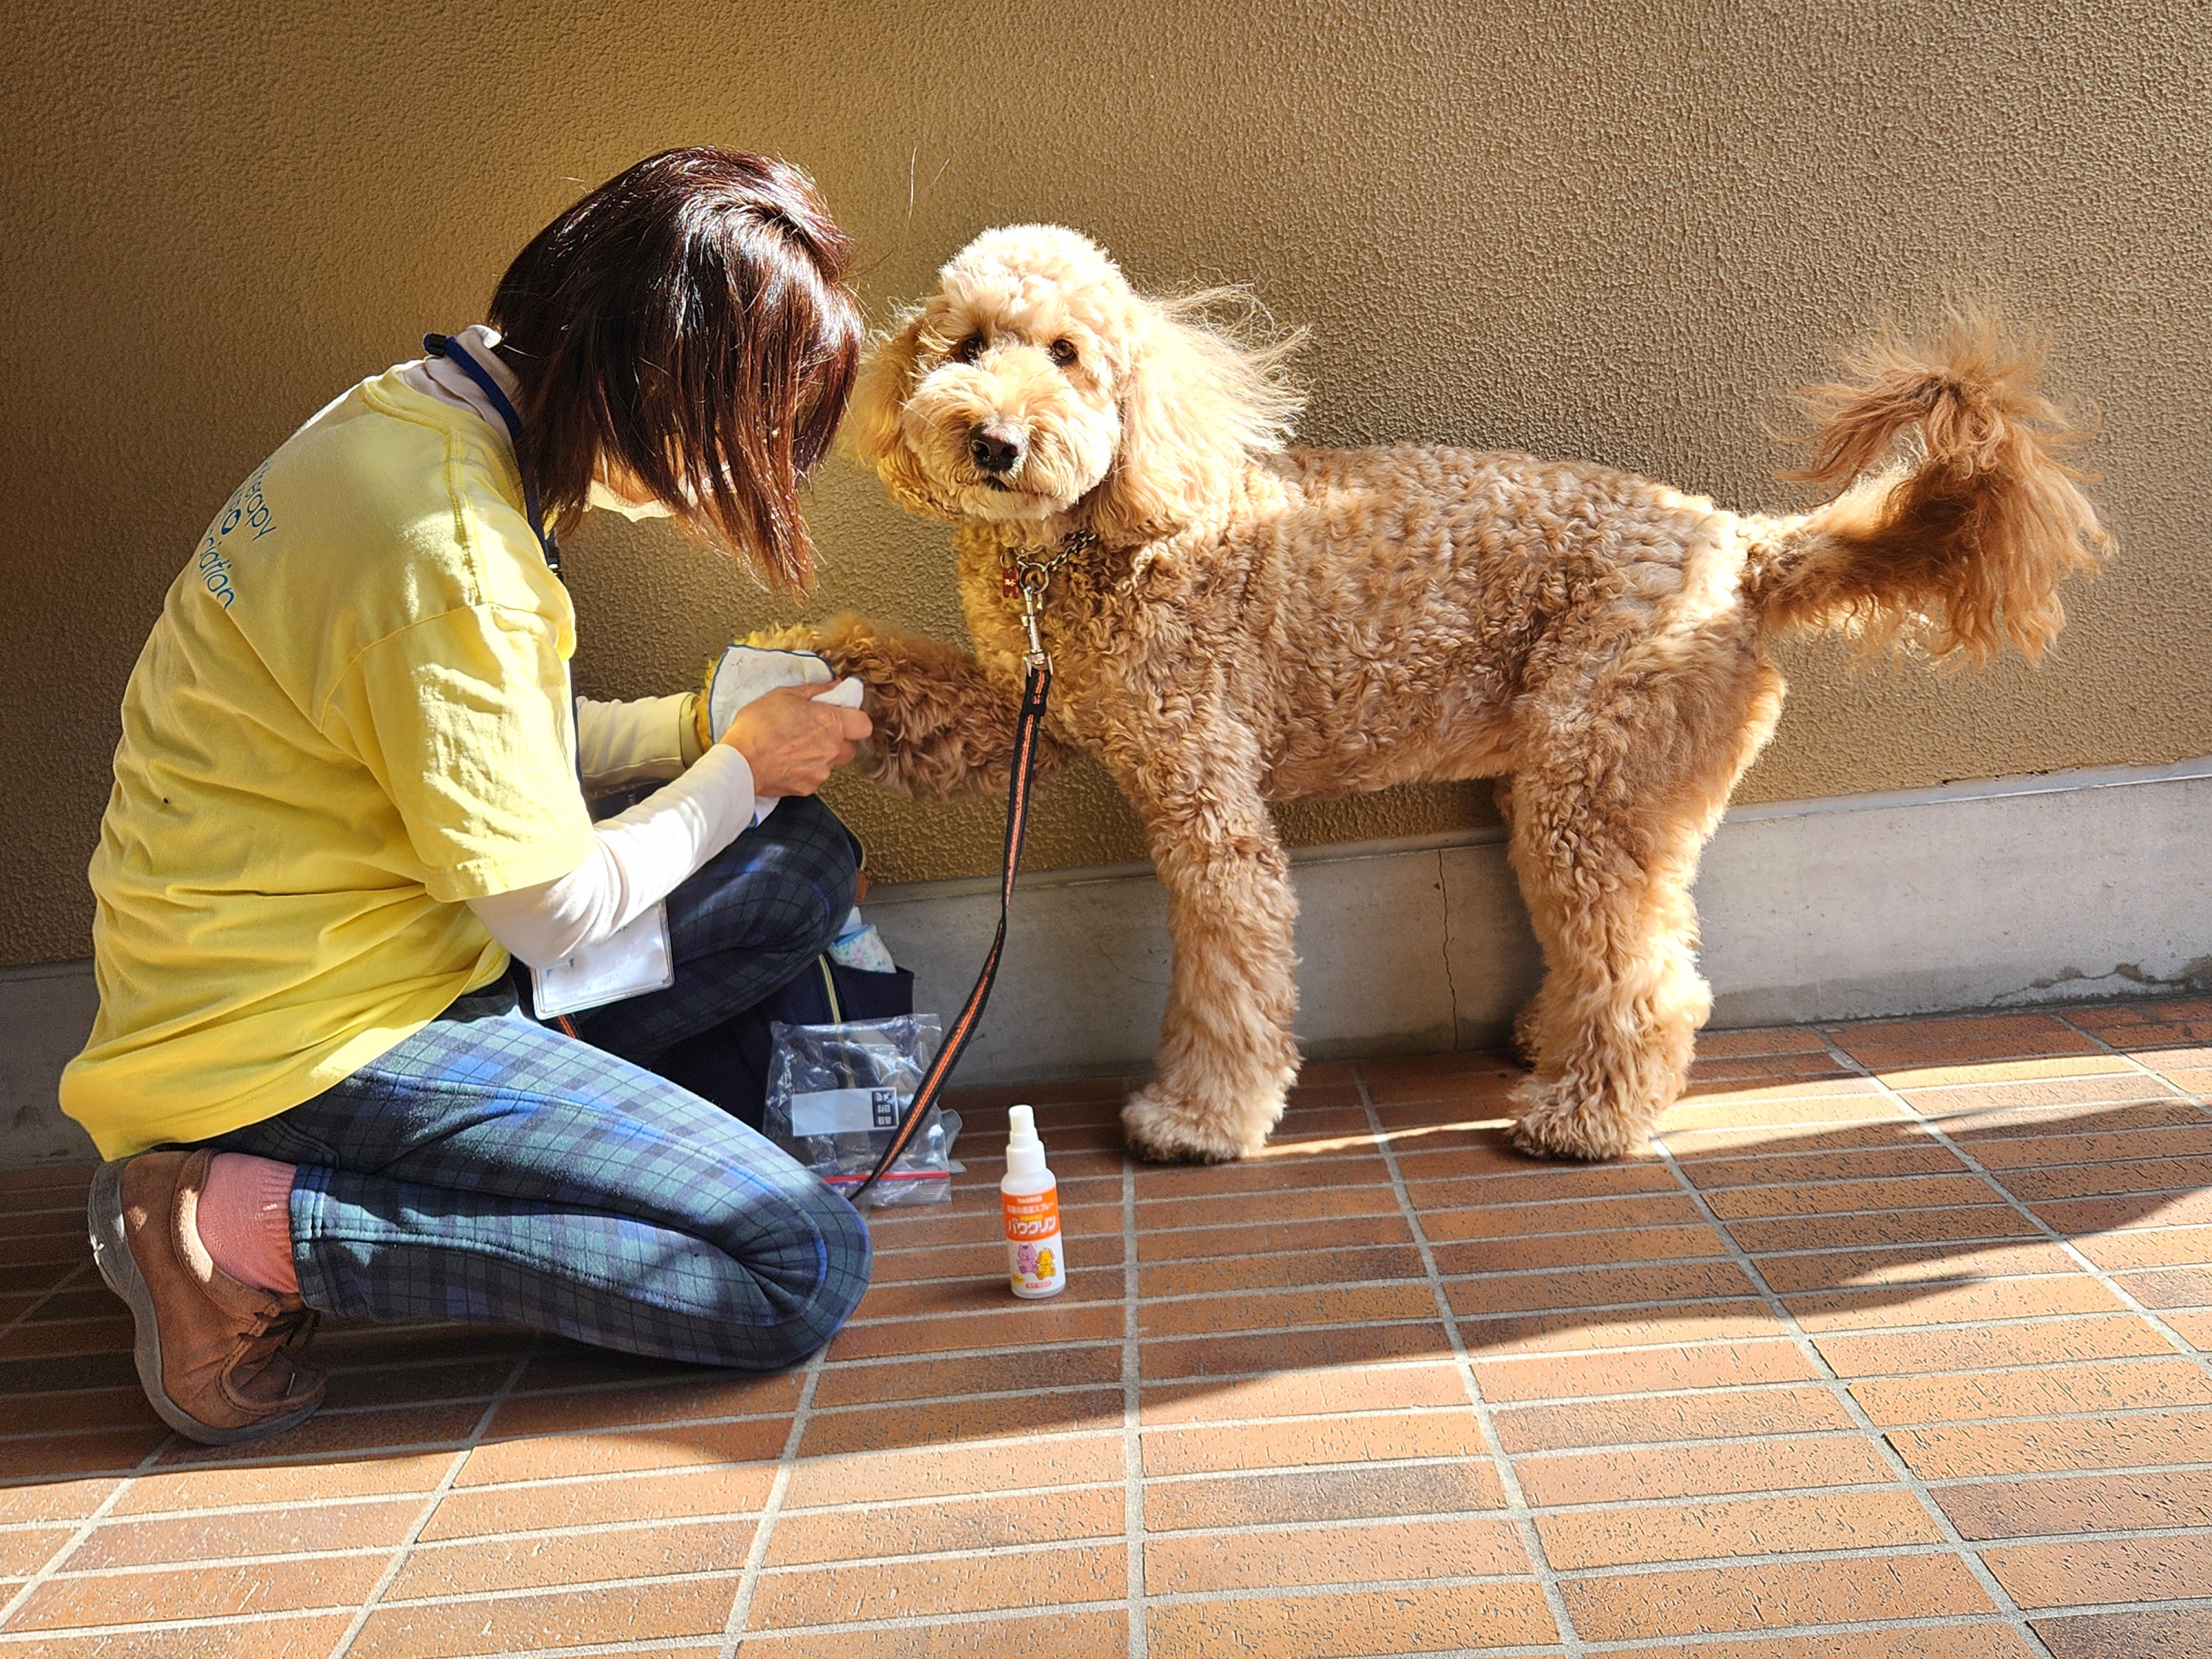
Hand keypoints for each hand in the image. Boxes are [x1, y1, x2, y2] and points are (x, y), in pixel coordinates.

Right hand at [720, 683, 871, 796]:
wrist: (739, 763)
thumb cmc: (757, 728)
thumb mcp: (784, 695)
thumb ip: (816, 690)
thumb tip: (834, 685)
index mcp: (831, 723)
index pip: (864, 724)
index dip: (854, 720)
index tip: (841, 715)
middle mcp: (832, 750)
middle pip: (849, 747)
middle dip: (836, 740)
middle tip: (814, 731)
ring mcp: (821, 772)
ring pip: (831, 763)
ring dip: (819, 755)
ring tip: (793, 746)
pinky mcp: (808, 788)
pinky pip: (814, 777)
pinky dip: (804, 770)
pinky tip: (786, 761)